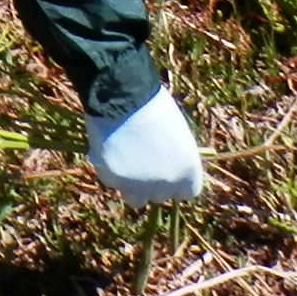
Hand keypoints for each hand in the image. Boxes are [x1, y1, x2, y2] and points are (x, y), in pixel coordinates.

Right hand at [86, 88, 204, 205]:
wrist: (124, 97)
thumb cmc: (154, 107)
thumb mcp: (176, 134)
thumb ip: (174, 157)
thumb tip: (166, 163)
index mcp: (187, 174)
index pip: (186, 192)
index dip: (175, 181)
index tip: (165, 168)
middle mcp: (165, 186)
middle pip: (159, 195)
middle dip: (151, 182)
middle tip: (141, 160)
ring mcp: (138, 186)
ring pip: (135, 198)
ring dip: (131, 185)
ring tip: (124, 161)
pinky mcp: (113, 180)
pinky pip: (111, 180)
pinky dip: (109, 169)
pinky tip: (109, 148)